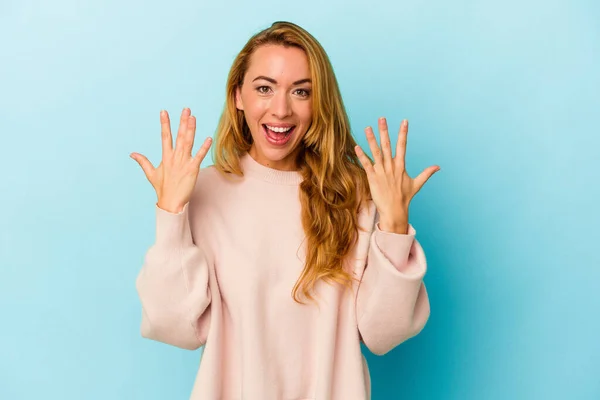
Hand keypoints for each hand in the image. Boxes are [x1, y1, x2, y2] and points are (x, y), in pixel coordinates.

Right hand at [130, 108, 212, 212]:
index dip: (165, 124)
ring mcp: (184, 162)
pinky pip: (199, 156)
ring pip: (188, 143)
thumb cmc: (162, 189)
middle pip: (179, 136)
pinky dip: (204, 148)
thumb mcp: (151, 174)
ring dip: (191, 130)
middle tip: (186, 109)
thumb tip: (132, 154)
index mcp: (166, 157)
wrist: (171, 202)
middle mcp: (175, 157)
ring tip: (193, 117)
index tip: (164, 111)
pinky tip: (208, 138)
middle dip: (182, 122)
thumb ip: (143, 162)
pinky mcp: (193, 169)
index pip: (164, 136)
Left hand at [354, 117, 439, 232]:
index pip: (403, 146)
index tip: (404, 121)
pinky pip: (366, 165)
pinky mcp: (373, 178)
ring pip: (376, 152)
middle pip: (387, 145)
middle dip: (384, 131)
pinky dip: (361, 156)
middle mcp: (391, 166)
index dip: (403, 133)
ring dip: (371, 140)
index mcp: (401, 166)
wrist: (395, 211)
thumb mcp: (417, 184)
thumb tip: (438, 167)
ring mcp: (381, 172)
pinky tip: (356, 147)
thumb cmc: (404, 198)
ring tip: (367, 128)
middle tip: (381, 118)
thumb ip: (426, 173)